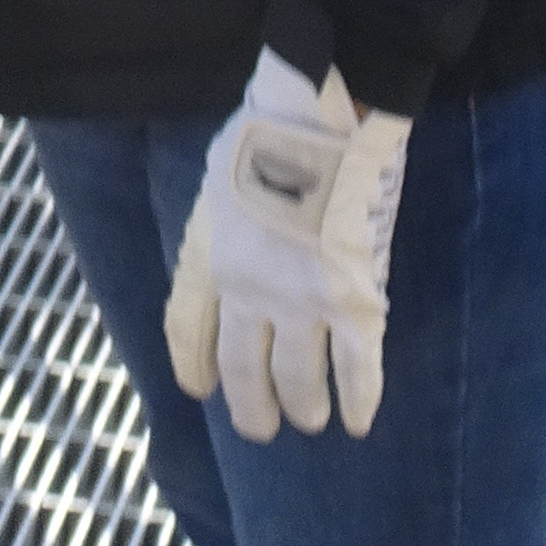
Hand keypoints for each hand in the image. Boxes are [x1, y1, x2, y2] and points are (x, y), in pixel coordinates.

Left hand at [164, 49, 411, 440]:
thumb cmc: (266, 134)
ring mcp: (299, 302)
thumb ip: (220, 230)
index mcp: (207, 257)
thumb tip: (233, 261)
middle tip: (260, 427)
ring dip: (304, 407)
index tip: (200, 390)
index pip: (186, 329)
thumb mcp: (215, 183)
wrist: (316, 118)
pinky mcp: (350, 302)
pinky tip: (358, 421)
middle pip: (241, 369)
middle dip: (250, 406)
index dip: (193, 364)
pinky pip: (356, 367)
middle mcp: (245, 292)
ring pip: (297, 380)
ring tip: (310, 420)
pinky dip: (358, 399)